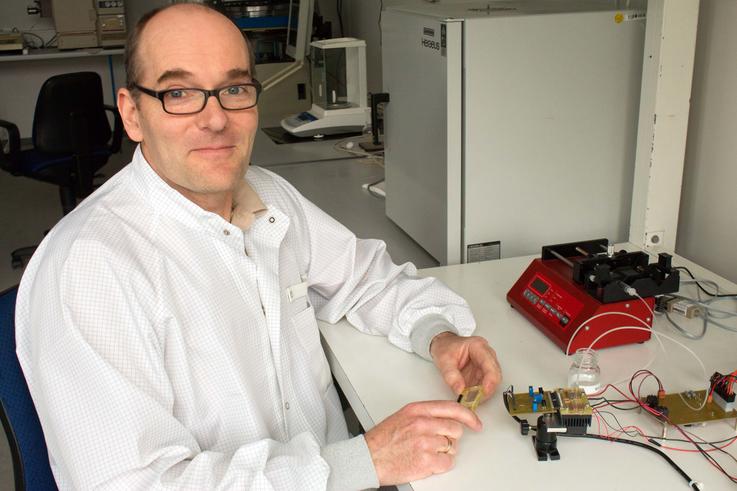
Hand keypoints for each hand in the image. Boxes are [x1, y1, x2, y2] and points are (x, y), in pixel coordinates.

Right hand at [364, 400, 481, 484]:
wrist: (368, 457)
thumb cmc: (384, 439)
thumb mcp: (404, 416)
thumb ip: (426, 414)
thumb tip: (448, 418)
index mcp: (418, 410)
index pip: (452, 408)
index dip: (468, 416)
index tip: (475, 422)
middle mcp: (423, 424)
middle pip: (455, 429)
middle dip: (450, 438)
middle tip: (436, 442)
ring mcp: (425, 443)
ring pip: (452, 448)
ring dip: (443, 452)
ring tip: (425, 452)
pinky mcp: (426, 461)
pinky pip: (447, 463)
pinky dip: (440, 465)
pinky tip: (426, 462)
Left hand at [430, 332, 500, 398]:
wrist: (442, 346)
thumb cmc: (445, 347)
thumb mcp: (444, 360)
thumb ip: (451, 376)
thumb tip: (460, 390)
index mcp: (478, 346)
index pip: (490, 365)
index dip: (490, 380)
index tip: (484, 392)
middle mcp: (486, 355)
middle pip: (495, 375)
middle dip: (487, 389)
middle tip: (476, 399)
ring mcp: (485, 364)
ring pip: (492, 382)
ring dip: (483, 393)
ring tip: (471, 399)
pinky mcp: (482, 373)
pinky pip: (485, 386)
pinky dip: (479, 393)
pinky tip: (471, 397)